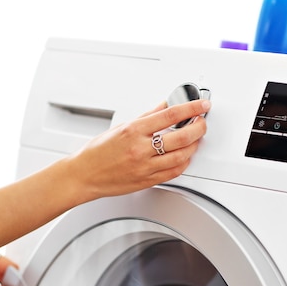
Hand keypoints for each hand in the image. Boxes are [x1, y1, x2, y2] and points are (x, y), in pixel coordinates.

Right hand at [69, 99, 208, 199]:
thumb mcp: (121, 127)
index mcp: (133, 131)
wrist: (84, 175)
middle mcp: (140, 149)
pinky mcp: (147, 181)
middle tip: (202, 122)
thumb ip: (147, 116)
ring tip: (195, 138)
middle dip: (199, 127)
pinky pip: (174, 172)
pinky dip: (184, 162)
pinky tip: (185, 156)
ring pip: (182, 156)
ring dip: (194, 145)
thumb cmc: (97, 152)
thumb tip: (165, 106)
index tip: (202, 105)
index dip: (192, 108)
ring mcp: (145, 167)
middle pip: (182, 136)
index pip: (171, 114)